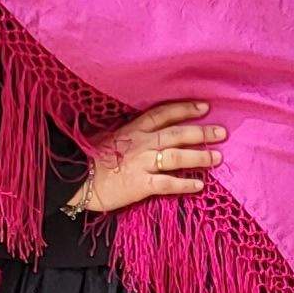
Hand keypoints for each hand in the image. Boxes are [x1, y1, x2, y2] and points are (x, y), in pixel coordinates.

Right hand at [70, 101, 223, 215]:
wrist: (72, 178)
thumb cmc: (86, 157)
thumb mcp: (107, 136)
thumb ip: (128, 132)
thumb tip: (146, 129)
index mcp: (132, 129)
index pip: (162, 113)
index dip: (184, 109)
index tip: (204, 107)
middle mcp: (140, 143)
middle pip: (176, 133)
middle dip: (201, 132)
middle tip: (221, 132)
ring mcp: (141, 163)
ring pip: (176, 156)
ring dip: (199, 156)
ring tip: (217, 158)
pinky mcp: (140, 184)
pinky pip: (168, 183)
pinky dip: (185, 183)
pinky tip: (200, 186)